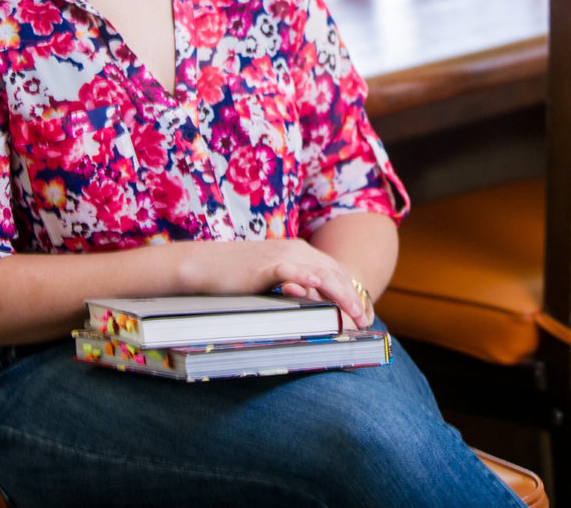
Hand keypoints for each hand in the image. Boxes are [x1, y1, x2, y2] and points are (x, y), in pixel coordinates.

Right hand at [177, 238, 373, 328]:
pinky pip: (299, 273)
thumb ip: (292, 289)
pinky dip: (316, 285)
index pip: (335, 272)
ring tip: (356, 317)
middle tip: (366, 322)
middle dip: (354, 298)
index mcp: (297, 250)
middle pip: (336, 273)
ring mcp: (283, 254)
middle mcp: (296, 248)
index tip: (364, 315)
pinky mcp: (270, 264)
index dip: (352, 293)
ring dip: (344, 297)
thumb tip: (313, 311)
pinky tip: (328, 298)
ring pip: (324, 275)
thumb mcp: (271, 282)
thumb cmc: (233, 278)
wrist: (203, 266)